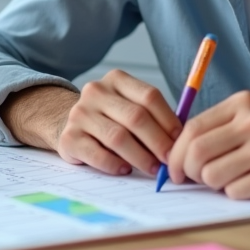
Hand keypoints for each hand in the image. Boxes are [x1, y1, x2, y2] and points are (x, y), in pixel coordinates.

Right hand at [57, 69, 180, 176]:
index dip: (169, 121)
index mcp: (116, 79)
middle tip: (170, 161)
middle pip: (136, 117)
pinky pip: (97, 154)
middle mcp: (96, 91)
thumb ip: (153, 118)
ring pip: (118, 137)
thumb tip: (181, 141)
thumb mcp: (129, 107)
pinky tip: (125, 170)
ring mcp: (79, 113)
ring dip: (141, 157)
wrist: (67, 125)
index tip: (181, 141)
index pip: (149, 96)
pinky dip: (115, 165)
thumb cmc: (110, 119)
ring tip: (153, 169)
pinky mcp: (69, 137)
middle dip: (158, 142)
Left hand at [166, 90, 249, 199]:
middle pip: (197, 152)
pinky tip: (249, 184)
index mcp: (242, 104)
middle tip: (191, 180)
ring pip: (212, 175)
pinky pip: (235, 191)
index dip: (176, 152)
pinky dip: (234, 192)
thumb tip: (177, 151)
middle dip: (187, 171)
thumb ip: (218, 127)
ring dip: (212, 184)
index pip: (192, 128)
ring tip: (228, 179)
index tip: (173, 167)